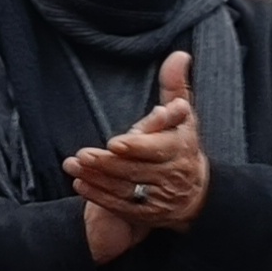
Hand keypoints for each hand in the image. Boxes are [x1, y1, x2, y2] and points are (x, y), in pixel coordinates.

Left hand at [64, 53, 205, 248]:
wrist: (197, 193)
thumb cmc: (182, 145)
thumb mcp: (184, 116)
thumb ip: (175, 87)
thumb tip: (179, 55)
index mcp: (180, 148)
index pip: (158, 149)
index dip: (137, 147)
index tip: (115, 143)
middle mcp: (172, 175)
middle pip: (137, 170)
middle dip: (108, 164)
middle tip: (82, 155)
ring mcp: (160, 197)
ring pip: (126, 189)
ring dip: (97, 179)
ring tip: (74, 166)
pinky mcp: (148, 215)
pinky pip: (121, 207)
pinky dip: (99, 197)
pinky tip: (79, 184)